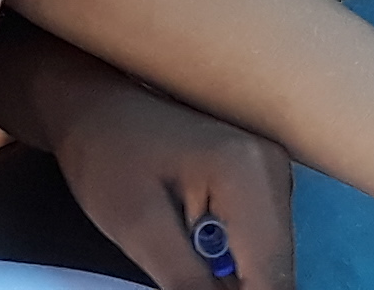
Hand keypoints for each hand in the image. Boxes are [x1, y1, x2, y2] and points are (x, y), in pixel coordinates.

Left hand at [50, 73, 298, 289]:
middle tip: (179, 270)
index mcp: (248, 174)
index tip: (190, 286)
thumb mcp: (137, 229)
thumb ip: (187, 284)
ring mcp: (273, 169)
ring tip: (183, 260)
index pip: (272, 273)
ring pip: (272, 258)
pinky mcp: (263, 178)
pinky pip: (261, 241)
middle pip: (278, 266)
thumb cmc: (106, 157)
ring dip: (237, 278)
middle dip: (238, 288)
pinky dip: (235, 261)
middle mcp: (275, 167)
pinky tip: (197, 251)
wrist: (95, 103)